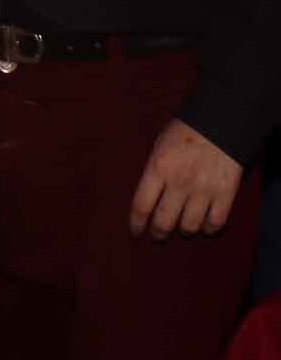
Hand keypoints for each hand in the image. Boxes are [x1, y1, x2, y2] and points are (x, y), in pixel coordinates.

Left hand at [129, 119, 242, 238]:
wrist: (219, 125)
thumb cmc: (183, 133)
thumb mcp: (158, 146)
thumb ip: (153, 171)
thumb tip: (146, 196)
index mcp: (158, 168)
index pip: (141, 205)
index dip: (136, 223)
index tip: (135, 231)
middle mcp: (179, 183)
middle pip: (164, 221)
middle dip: (158, 233)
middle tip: (157, 235)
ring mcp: (203, 190)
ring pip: (189, 226)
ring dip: (183, 230)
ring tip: (181, 227)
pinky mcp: (225, 195)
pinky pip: (215, 223)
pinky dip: (208, 229)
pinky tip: (204, 226)